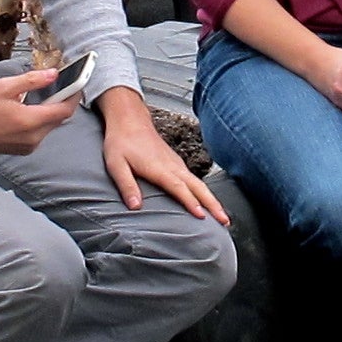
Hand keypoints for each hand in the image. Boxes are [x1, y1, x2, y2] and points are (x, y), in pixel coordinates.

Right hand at [0, 71, 77, 155]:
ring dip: (51, 112)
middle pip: (59, 119)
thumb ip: (32, 80)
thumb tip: (53, 74)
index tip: (78, 83)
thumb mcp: (5, 87)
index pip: (64, 110)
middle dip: (62, 102)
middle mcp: (33, 138)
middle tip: (61, 85)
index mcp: (30, 122)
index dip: (74, 95)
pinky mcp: (22, 150)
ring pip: (50, 127)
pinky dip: (40, 121)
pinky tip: (29, 110)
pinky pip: (40, 134)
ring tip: (42, 96)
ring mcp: (28, 146)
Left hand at [98, 88, 229, 220]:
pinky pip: (194, 179)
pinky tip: (206, 200)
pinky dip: (204, 192)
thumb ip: (127, 186)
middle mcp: (172, 166)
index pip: (179, 188)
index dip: (191, 202)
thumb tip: (135, 206)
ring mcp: (176, 163)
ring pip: (199, 183)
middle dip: (213, 204)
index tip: (202, 216)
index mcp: (159, 168)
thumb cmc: (121, 142)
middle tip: (226, 221)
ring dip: (212, 200)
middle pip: (198, 187)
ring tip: (223, 216)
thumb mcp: (116, 165)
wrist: (129, 120)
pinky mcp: (176, 162)